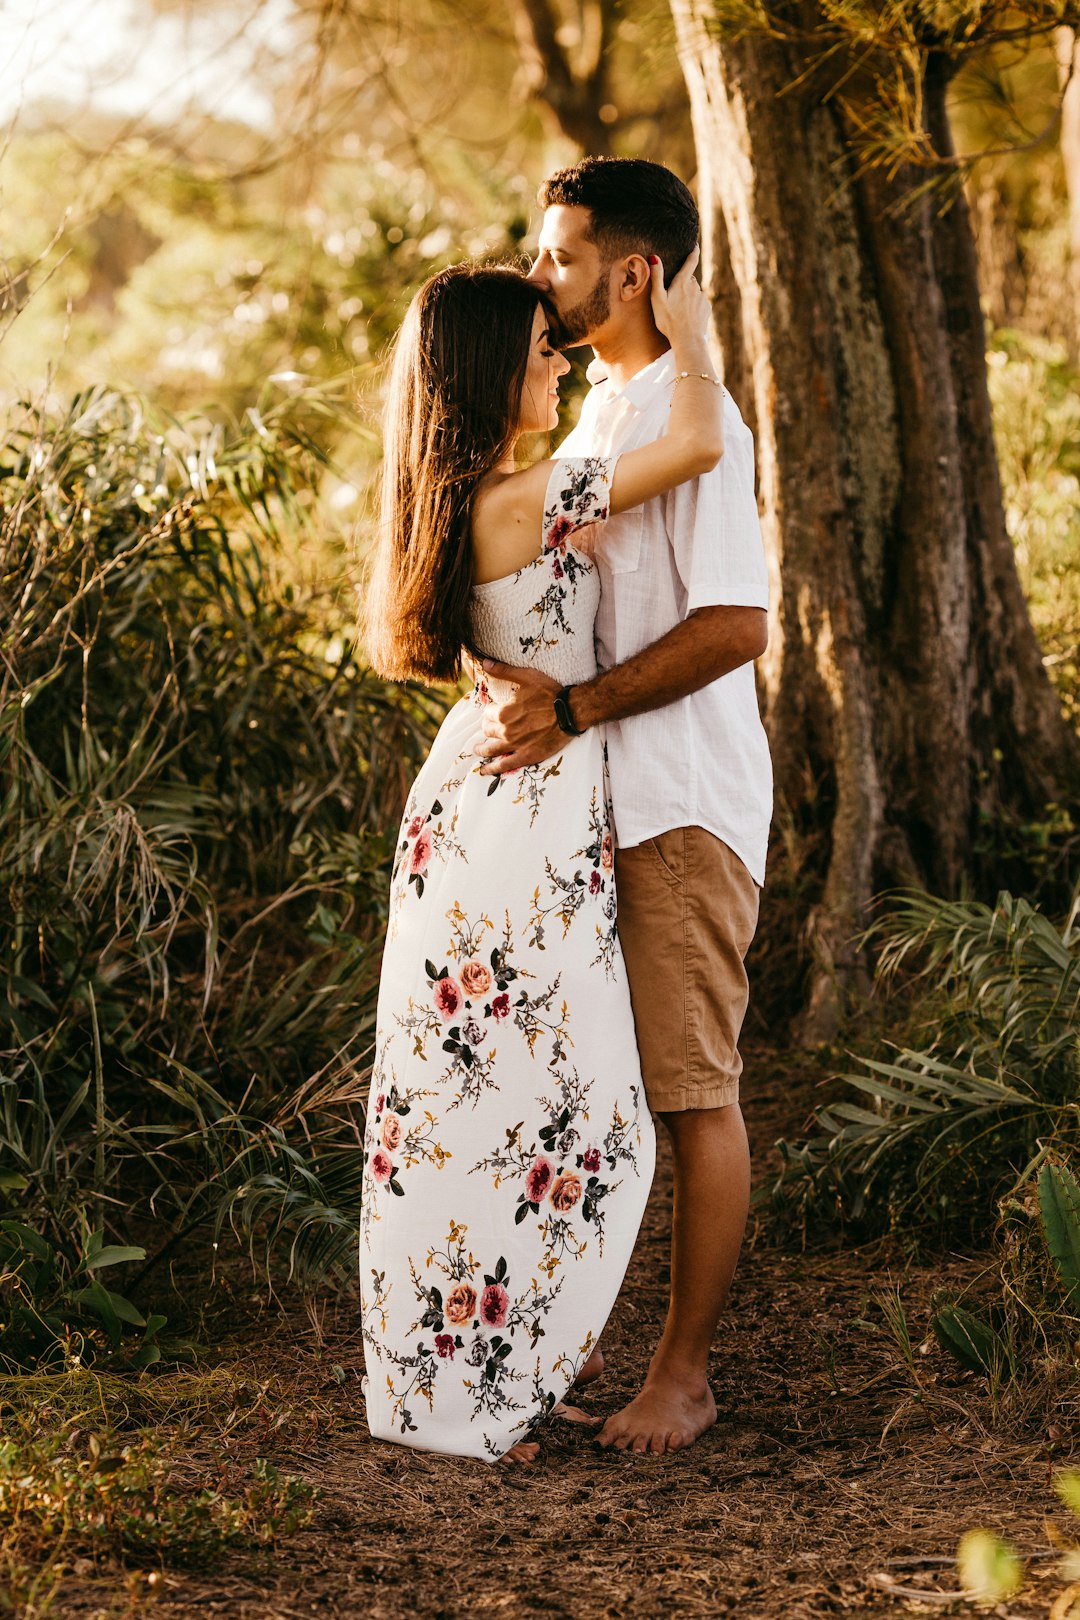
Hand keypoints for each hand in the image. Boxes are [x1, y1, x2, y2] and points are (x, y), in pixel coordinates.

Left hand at [474, 658, 563, 774]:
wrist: (570, 712)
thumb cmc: (550, 693)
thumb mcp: (527, 677)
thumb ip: (503, 671)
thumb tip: (484, 662)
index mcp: (503, 712)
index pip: (487, 713)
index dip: (490, 711)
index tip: (494, 710)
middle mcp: (505, 730)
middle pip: (487, 730)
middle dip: (486, 727)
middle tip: (489, 726)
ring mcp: (515, 745)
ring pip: (490, 749)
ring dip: (481, 749)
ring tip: (477, 749)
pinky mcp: (526, 756)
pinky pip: (505, 765)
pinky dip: (492, 769)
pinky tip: (484, 771)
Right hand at [648, 244, 707, 346]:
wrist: (688, 340)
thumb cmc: (669, 321)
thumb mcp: (658, 299)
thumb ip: (656, 277)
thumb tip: (654, 257)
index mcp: (682, 283)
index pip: (691, 262)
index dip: (694, 252)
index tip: (696, 245)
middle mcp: (695, 287)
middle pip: (689, 280)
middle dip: (682, 284)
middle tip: (672, 299)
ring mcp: (702, 297)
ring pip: (694, 292)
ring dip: (688, 297)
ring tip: (679, 311)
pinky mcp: (706, 308)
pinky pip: (699, 302)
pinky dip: (694, 306)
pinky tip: (687, 317)